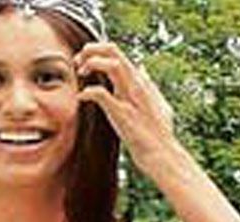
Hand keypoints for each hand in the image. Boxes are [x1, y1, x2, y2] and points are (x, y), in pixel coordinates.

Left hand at [75, 42, 175, 174]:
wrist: (161, 154)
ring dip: (92, 63)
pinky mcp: (123, 113)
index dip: (99, 50)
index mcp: (141, 82)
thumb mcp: (158, 102)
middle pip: (114, 51)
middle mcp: (136, 85)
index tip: (86, 60)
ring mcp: (130, 98)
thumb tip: (142, 68)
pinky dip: (89, 92)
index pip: (118, 53)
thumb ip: (149, 84)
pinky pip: (102, 94)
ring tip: (80, 72)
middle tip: (78, 61)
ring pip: (111, 65)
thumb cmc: (158, 133)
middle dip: (92, 49)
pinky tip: (81, 97)